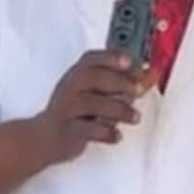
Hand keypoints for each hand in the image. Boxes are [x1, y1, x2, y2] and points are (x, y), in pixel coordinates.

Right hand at [32, 50, 141, 164]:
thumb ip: (121, 84)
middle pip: (92, 77)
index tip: (129, 61)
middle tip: (138, 91)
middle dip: (119, 82)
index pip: (91, 59)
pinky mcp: (68, 130)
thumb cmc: (74, 111)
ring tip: (134, 117)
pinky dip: (107, 133)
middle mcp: (69, 88)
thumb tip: (149, 75)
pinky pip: (89, 130)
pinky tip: (117, 135)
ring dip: (119, 109)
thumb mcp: (95, 93)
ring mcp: (67, 108)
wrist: (44, 136)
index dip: (110, 57)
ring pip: (92, 103)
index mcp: (76, 74)